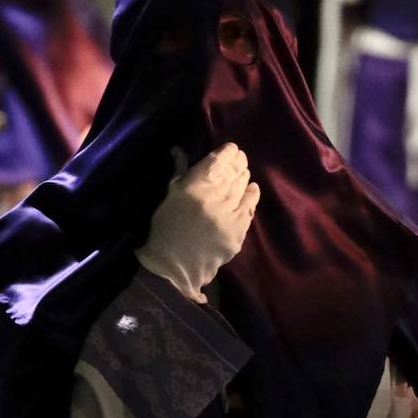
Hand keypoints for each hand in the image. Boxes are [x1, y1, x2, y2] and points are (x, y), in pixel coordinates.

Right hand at [135, 144, 259, 302]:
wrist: (174, 268)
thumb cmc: (166, 229)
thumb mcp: (169, 196)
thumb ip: (179, 172)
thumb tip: (178, 150)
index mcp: (192, 187)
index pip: (217, 161)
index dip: (228, 152)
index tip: (231, 149)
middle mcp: (213, 198)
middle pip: (232, 172)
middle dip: (238, 162)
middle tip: (240, 158)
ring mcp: (228, 215)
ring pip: (242, 188)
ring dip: (243, 177)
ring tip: (243, 173)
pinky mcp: (238, 231)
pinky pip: (249, 207)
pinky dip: (251, 195)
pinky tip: (251, 189)